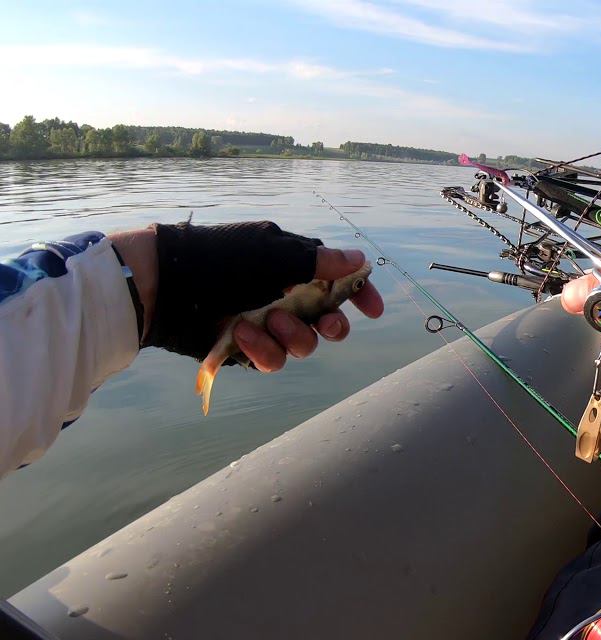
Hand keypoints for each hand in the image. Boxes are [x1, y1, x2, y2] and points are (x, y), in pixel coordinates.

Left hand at [109, 222, 383, 370]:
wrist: (163, 286)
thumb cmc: (218, 260)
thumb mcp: (271, 254)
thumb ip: (318, 261)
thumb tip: (359, 260)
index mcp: (292, 266)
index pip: (337, 281)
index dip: (359, 296)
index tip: (373, 311)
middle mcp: (283, 297)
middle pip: (327, 322)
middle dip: (332, 327)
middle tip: (327, 325)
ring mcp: (265, 324)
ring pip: (303, 346)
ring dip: (292, 336)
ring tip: (267, 321)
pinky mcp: (246, 349)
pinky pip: (272, 360)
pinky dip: (262, 349)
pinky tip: (243, 333)